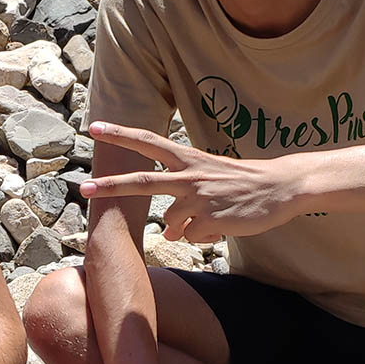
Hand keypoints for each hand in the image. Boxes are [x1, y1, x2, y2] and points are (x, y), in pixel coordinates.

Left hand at [80, 122, 303, 242]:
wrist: (281, 187)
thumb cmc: (243, 184)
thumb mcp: (208, 183)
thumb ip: (182, 203)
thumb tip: (169, 232)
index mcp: (189, 159)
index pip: (149, 142)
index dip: (122, 134)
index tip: (95, 127)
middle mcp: (190, 175)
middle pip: (143, 180)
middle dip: (112, 185)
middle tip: (83, 187)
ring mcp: (199, 197)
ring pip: (172, 222)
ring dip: (187, 225)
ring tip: (216, 215)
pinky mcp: (211, 218)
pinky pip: (193, 236)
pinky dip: (205, 235)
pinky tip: (225, 224)